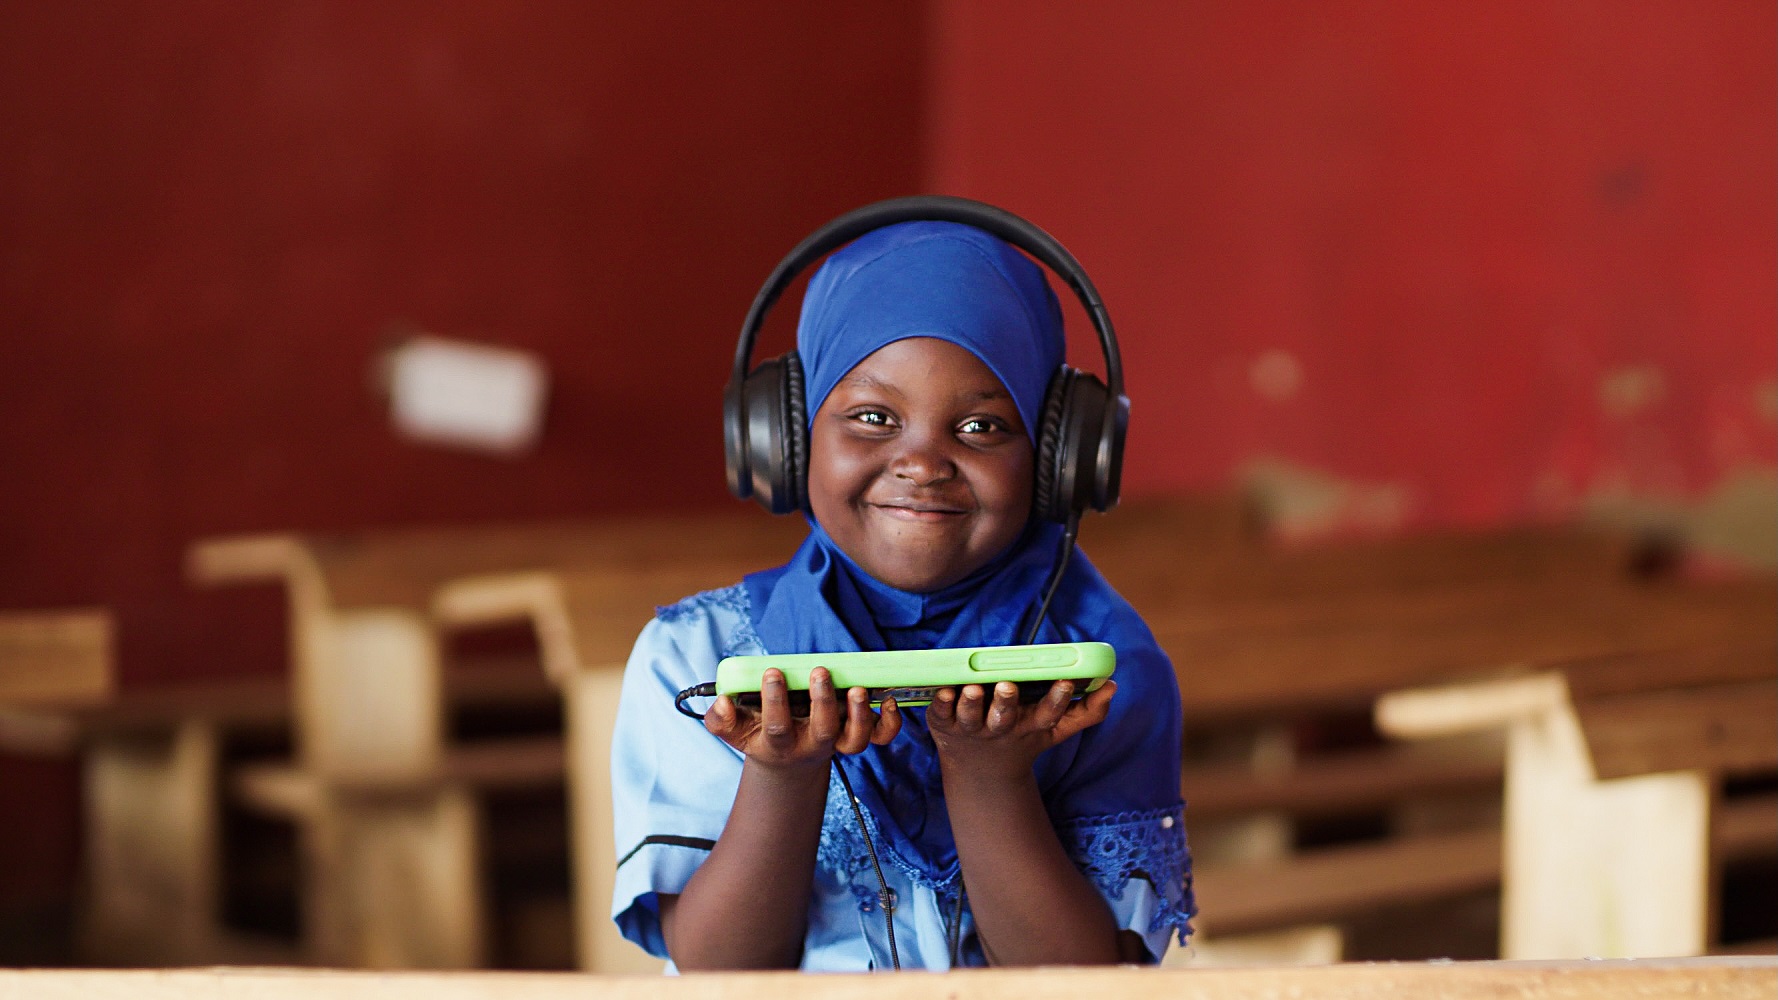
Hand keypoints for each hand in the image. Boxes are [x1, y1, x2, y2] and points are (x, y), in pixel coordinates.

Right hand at [704, 667, 900, 771]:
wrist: (786, 759)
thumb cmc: (758, 733)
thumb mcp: (734, 729)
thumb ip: (721, 718)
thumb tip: (721, 702)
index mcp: (778, 744)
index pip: (777, 727)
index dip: (775, 702)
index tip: (772, 672)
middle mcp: (811, 745)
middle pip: (822, 732)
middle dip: (823, 702)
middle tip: (818, 672)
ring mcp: (836, 742)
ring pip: (854, 740)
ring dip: (860, 716)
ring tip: (857, 689)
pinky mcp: (855, 736)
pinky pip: (879, 736)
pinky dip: (889, 723)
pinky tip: (888, 700)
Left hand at [927, 679, 1115, 782]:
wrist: (980, 769)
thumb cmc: (1021, 737)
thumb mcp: (1054, 729)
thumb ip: (1086, 710)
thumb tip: (1112, 685)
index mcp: (1029, 726)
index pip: (1048, 713)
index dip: (1057, 699)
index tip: (1065, 682)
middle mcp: (1000, 728)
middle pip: (1004, 717)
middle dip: (1006, 701)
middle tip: (1007, 685)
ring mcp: (970, 729)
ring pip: (970, 717)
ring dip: (971, 703)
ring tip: (972, 688)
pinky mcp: (944, 725)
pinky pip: (940, 715)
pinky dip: (940, 704)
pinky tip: (942, 690)